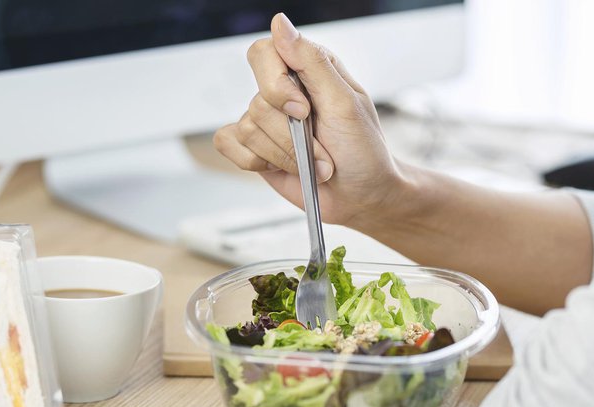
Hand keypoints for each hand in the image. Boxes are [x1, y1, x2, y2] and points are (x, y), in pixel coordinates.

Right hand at [213, 13, 403, 226]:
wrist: (362, 196)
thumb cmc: (363, 151)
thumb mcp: (346, 103)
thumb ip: (312, 62)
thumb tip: (279, 23)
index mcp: (306, 70)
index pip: (264, 53)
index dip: (276, 83)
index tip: (303, 110)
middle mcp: (282, 91)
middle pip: (257, 100)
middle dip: (290, 135)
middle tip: (320, 147)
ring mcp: (266, 121)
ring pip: (248, 129)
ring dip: (286, 156)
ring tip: (315, 164)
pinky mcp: (254, 149)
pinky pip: (230, 146)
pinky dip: (258, 162)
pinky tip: (285, 168)